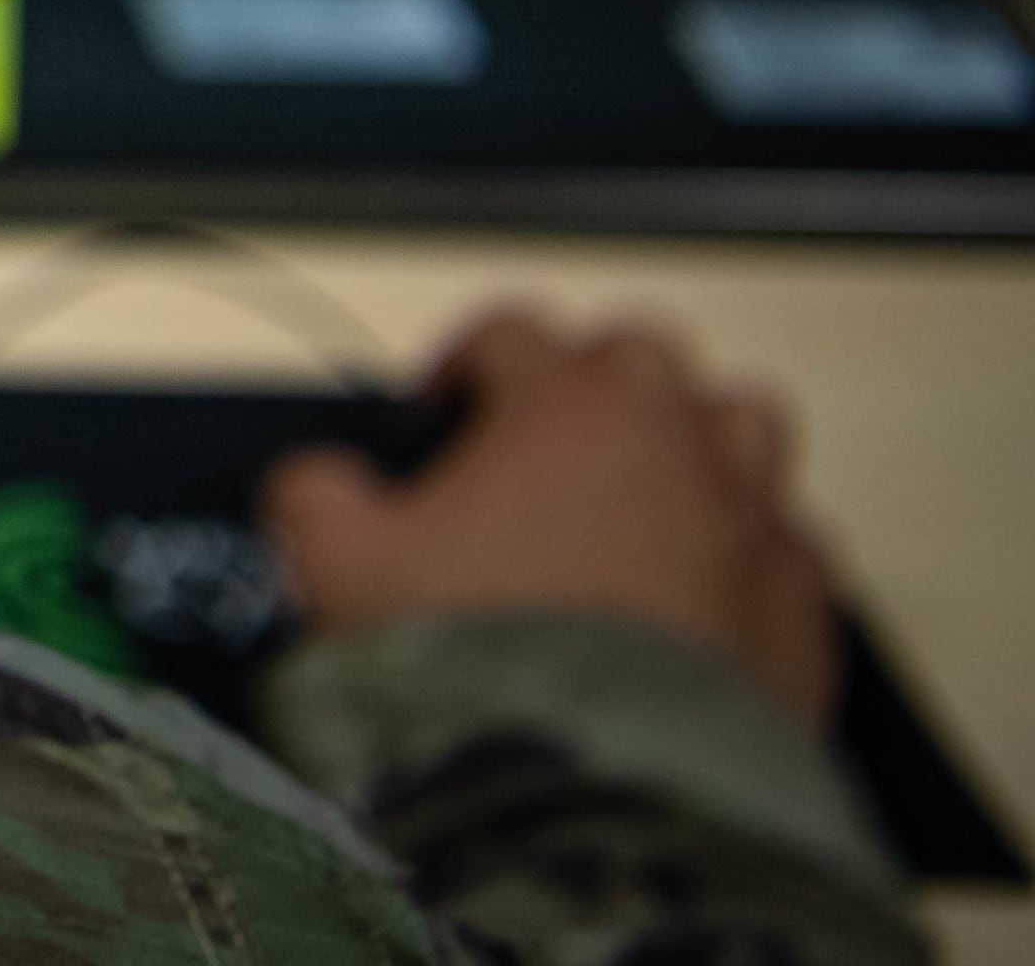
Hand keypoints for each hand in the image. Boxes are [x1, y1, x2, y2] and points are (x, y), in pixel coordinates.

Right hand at [264, 307, 839, 728]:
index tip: (436, 415)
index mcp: (565, 406)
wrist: (604, 788)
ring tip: (639, 505)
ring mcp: (754, 523)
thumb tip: (316, 489)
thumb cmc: (484, 663)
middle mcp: (676, 443)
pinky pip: (789, 554)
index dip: (460, 365)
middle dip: (591, 385)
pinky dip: (745, 562)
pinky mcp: (805, 612)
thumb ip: (315, 499)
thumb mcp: (338, 566)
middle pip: (643, 356)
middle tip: (540, 446)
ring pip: (744, 432)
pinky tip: (698, 604)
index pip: (511, 332)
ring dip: (692, 450)